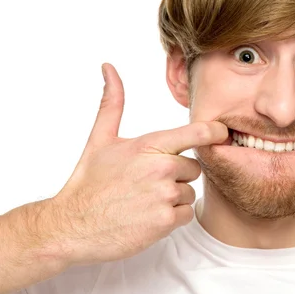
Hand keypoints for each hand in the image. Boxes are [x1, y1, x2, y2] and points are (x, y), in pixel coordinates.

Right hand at [50, 63, 227, 266]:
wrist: (71, 226)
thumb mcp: (100, 139)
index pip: (197, 133)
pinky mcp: (165, 222)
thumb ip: (112, 103)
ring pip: (190, 192)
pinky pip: (186, 214)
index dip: (215, 132)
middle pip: (194, 167)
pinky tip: (147, 216)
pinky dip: (171, 217)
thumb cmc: (89, 182)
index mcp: (149, 145)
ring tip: (144, 200)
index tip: (222, 134)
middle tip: (147, 182)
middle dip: (176, 175)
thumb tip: (108, 67)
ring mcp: (164, 195)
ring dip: (173, 198)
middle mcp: (160, 168)